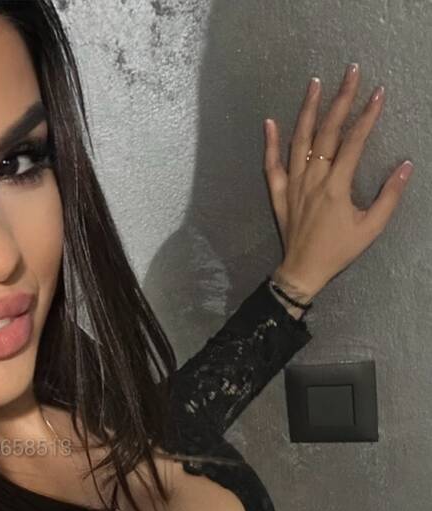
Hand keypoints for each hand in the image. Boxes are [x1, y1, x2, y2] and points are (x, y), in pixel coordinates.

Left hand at [263, 63, 413, 299]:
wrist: (302, 272)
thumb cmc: (338, 251)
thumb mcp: (370, 228)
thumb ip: (389, 197)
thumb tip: (405, 166)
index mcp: (336, 187)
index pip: (353, 142)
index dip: (367, 116)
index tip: (378, 93)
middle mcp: (312, 180)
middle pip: (326, 132)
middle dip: (340, 100)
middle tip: (350, 72)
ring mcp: (292, 185)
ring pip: (298, 141)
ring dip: (307, 110)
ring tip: (315, 83)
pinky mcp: (278, 193)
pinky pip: (271, 165)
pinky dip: (270, 143)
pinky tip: (270, 121)